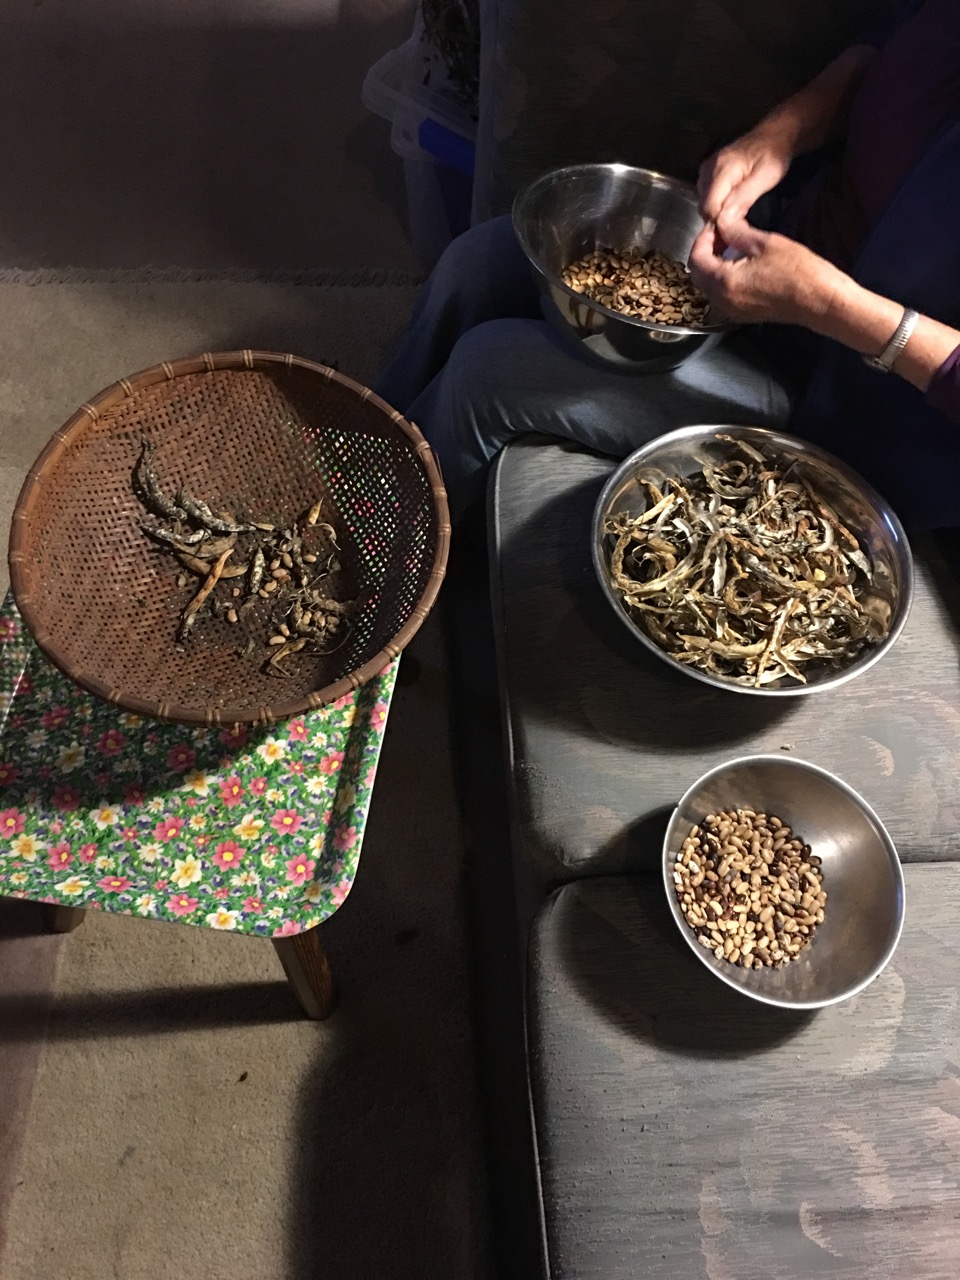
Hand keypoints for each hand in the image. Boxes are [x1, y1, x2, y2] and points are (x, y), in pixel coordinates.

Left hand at [688, 218, 845, 327]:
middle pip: (698, 274)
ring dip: (714, 264)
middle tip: (722, 233)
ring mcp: (732, 311)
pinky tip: (741, 264)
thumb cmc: (798, 272)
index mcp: (723, 282)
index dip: (702, 238)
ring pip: (709, 285)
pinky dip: (724, 278)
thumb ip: (736, 232)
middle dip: (705, 251)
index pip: (695, 258)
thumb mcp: (765, 243)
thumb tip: (723, 222)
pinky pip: (722, 295)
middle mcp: (722, 301)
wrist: (820, 302)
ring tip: (732, 246)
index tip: (716, 225)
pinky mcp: (743, 315)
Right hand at [697, 128, 793, 223]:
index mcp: (722, 169)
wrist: (773, 135)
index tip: (739, 229)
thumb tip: (724, 220)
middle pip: (704, 208)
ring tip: (738, 214)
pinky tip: (731, 205)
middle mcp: (707, 169)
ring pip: (704, 205)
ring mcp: (705, 170)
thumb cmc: (774, 155)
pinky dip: (717, 206)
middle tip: (741, 223)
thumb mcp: (766, 177)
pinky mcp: (706, 173)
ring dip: (719, 214)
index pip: (710, 208)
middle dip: (720, 220)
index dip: (722, 223)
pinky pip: (706, 198)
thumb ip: (744, 197)